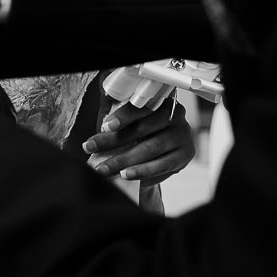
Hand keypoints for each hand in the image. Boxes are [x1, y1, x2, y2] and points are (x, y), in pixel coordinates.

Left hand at [81, 97, 195, 185]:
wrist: (162, 152)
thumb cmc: (142, 132)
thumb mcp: (132, 121)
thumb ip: (118, 120)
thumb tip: (98, 129)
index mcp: (161, 101)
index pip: (140, 108)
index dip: (122, 117)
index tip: (105, 126)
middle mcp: (175, 116)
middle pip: (142, 129)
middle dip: (114, 141)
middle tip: (91, 148)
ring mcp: (182, 136)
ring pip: (150, 148)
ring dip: (124, 160)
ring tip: (105, 168)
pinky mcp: (185, 155)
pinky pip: (162, 165)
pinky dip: (142, 171)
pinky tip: (126, 174)